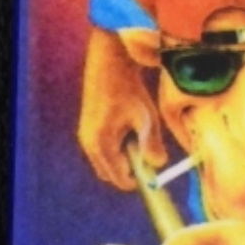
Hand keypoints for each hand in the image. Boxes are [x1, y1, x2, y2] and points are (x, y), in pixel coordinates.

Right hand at [78, 27, 167, 189]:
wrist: (110, 63)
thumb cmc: (129, 89)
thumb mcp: (145, 117)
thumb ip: (151, 144)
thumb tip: (159, 165)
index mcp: (100, 144)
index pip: (119, 178)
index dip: (138, 180)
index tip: (155, 176)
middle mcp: (88, 143)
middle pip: (110, 173)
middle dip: (129, 170)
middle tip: (147, 154)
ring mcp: (85, 136)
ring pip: (106, 162)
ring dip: (122, 158)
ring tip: (136, 134)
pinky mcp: (87, 128)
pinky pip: (102, 150)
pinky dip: (116, 147)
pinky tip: (127, 126)